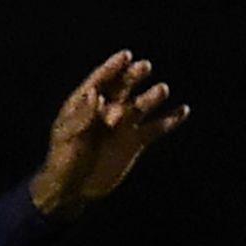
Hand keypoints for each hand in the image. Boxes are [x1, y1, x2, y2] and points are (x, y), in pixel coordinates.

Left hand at [30, 50, 189, 217]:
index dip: (112, 68)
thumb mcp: (67, 138)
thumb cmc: (62, 162)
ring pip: (142, 105)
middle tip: (144, 67)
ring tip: (161, 90)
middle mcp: (106, 110)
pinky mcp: (135, 141)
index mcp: (85, 105)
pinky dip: (170, 120)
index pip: (100, 80)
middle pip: (123, 87)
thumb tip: (95, 93)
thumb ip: (82, 116)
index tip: (125, 55)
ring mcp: (122, 125)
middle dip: (133, 76)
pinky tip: (183, 111)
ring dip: (152, 96)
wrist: (72, 190)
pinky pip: (156, 127)